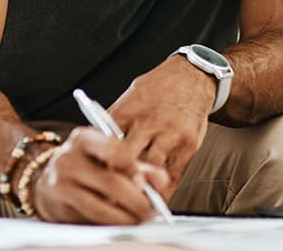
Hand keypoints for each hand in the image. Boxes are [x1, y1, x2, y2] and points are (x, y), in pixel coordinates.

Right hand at [30, 127, 169, 224]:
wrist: (43, 180)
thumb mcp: (106, 157)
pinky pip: (89, 219)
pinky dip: (108, 225)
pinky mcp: (57, 207)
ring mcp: (60, 183)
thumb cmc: (83, 166)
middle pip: (110, 182)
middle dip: (136, 201)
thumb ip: (136, 166)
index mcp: (83, 138)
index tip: (146, 185)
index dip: (134, 169)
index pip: (113, 150)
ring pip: (100, 206)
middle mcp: (68, 158)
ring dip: (125, 218)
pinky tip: (119, 223)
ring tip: (138, 220)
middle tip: (151, 211)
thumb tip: (161, 179)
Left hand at [107, 56, 215, 197]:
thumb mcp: (130, 97)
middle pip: (125, 158)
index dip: (96, 164)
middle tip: (107, 199)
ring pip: (150, 169)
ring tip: (130, 206)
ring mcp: (169, 134)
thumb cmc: (157, 89)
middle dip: (115, 179)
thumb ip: (115, 122)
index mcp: (127, 110)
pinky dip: (163, 191)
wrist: (192, 76)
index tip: (90, 181)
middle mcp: (148, 122)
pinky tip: (156, 201)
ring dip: (140, 189)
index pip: (105, 143)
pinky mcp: (188, 144)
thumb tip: (95, 147)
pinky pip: (174, 175)